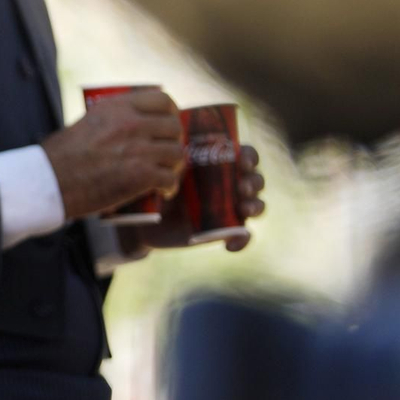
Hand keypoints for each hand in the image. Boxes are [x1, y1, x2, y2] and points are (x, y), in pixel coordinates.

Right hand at [42, 89, 184, 219]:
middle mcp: (131, 123)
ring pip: (176, 153)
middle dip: (174, 141)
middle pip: (174, 127)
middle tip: (166, 153)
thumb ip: (112, 120)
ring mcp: (138, 149)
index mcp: (117, 107)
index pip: (163, 99)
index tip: (168, 124)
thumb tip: (134, 127)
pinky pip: (170, 178)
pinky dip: (169, 187)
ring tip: (165, 174)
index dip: (171, 113)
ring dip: (173, 165)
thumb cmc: (61, 155)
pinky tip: (163, 192)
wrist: (50, 181)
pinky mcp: (141, 175)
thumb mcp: (87, 122)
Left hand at [125, 144, 267, 253]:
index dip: (249, 156)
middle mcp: (227, 182)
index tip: (242, 160)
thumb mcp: (154, 171)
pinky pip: (243, 235)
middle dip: (254, 181)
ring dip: (256, 206)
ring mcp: (228, 206)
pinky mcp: (224, 229)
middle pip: (255, 178)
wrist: (143, 221)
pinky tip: (230, 246)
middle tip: (242, 186)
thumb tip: (158, 159)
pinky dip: (242, 240)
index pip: (244, 153)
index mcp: (215, 161)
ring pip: (256, 204)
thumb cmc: (149, 185)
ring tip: (243, 209)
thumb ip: (157, 162)